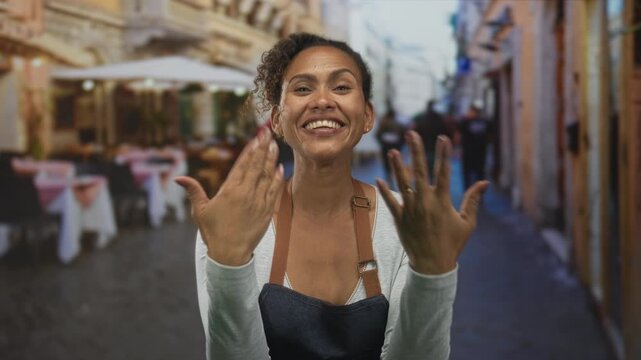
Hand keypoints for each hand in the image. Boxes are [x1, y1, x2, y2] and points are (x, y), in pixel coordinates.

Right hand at [175, 131, 284, 265]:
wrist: (230, 254)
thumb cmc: (213, 232)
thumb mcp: (200, 211)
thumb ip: (193, 191)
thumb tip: (179, 178)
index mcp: (229, 191)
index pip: (242, 164)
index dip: (250, 150)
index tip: (256, 138)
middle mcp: (246, 193)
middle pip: (256, 166)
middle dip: (262, 148)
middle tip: (268, 134)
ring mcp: (258, 202)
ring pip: (267, 176)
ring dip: (271, 159)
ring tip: (274, 145)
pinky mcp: (267, 211)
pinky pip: (274, 191)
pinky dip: (278, 179)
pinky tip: (280, 168)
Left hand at [377, 131, 488, 274]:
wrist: (433, 265)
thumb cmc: (452, 244)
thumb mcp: (467, 223)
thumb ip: (473, 200)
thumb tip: (484, 182)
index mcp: (443, 201)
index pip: (444, 172)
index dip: (444, 154)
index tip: (443, 138)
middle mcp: (425, 202)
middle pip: (420, 171)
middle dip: (417, 150)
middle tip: (412, 134)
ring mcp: (411, 210)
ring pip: (402, 183)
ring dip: (398, 166)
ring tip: (393, 151)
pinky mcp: (400, 219)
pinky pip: (390, 202)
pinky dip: (385, 191)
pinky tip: (379, 178)